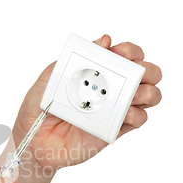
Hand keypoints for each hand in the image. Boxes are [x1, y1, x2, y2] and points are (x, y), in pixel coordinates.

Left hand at [11, 34, 161, 169]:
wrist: (33, 142)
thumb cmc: (37, 110)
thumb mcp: (49, 78)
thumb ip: (74, 59)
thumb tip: (103, 40)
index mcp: (96, 73)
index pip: (125, 56)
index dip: (130, 51)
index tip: (121, 53)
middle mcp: (110, 89)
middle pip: (145, 74)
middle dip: (147, 69)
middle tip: (135, 72)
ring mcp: (114, 109)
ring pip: (149, 96)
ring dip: (148, 91)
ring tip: (133, 94)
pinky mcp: (114, 130)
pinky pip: (137, 120)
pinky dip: (136, 114)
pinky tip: (124, 113)